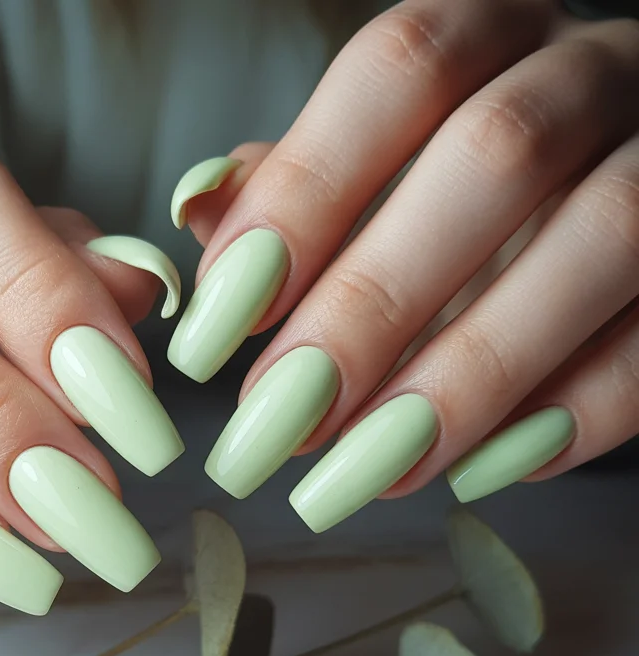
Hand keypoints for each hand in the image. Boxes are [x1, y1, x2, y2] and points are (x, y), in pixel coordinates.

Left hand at [170, 0, 638, 528]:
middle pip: (496, 154)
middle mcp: (598, 73)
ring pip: (606, 237)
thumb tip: (199, 212)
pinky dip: (578, 411)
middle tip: (279, 422)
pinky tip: (481, 472)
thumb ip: (296, 184)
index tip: (221, 323)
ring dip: (473, 370)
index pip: (398, 72)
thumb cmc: (473, 197)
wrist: (634, 197)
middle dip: (373, 302)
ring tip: (370, 471)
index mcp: (496, 37)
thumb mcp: (383, 171)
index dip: (303, 195)